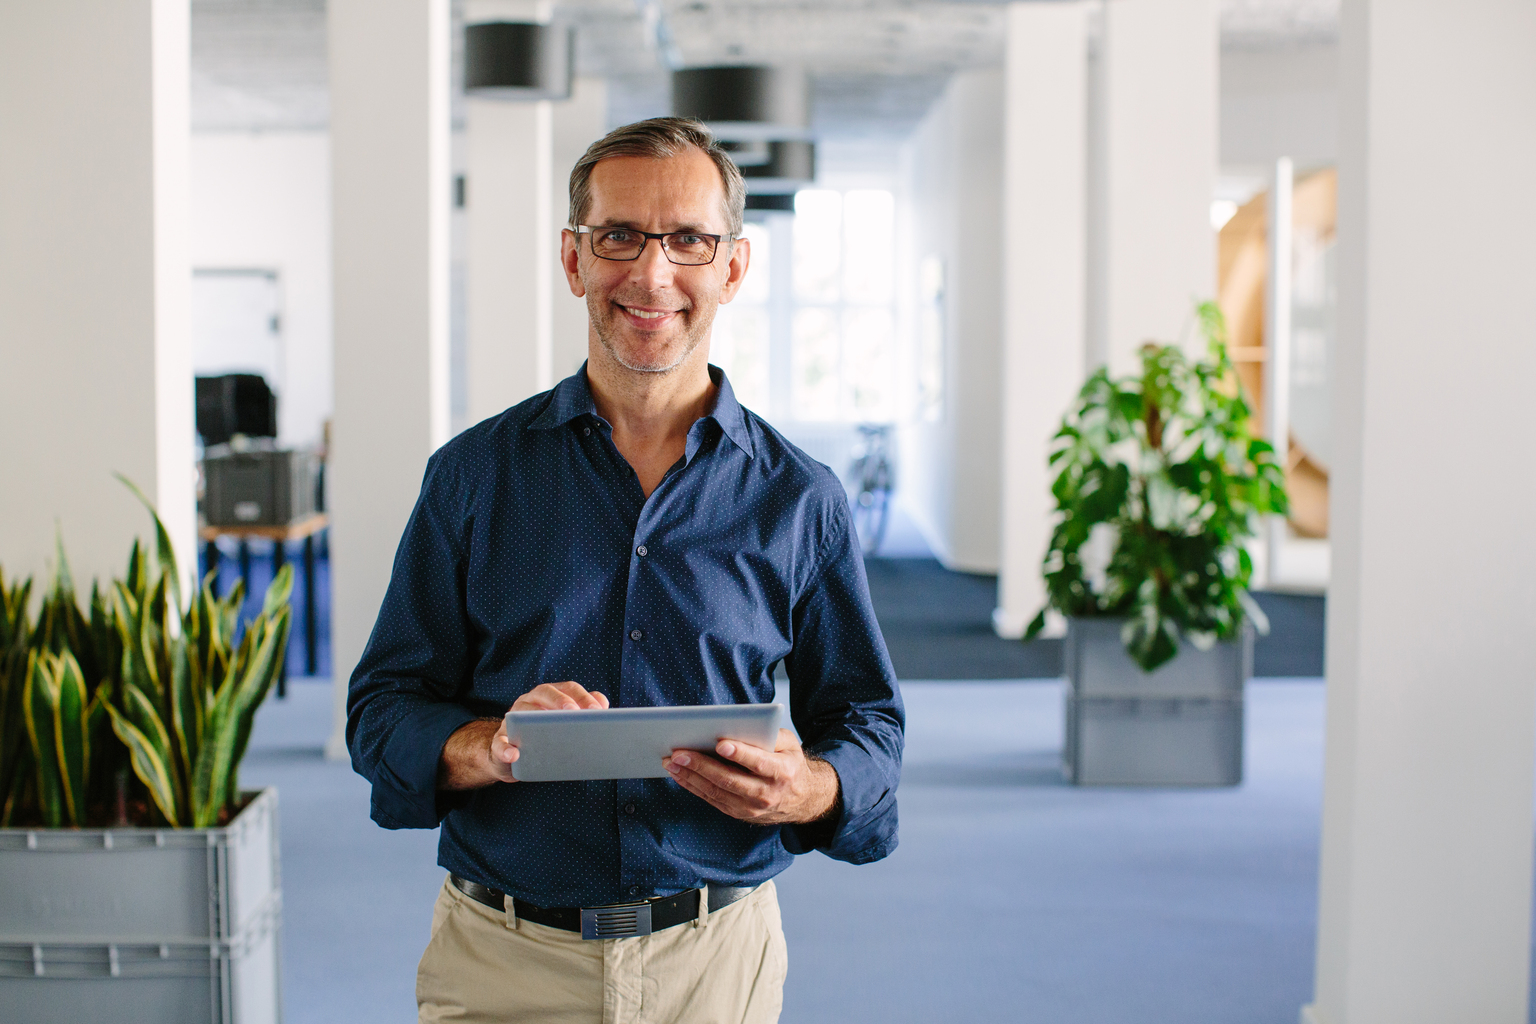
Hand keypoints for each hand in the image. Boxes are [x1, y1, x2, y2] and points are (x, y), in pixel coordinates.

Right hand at [437, 681, 607, 789]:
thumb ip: (583, 716)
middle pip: (546, 692)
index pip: (569, 688)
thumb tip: (604, 708)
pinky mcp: (499, 741)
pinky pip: (500, 744)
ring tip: (548, 727)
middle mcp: (530, 701)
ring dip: (533, 717)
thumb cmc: (546, 739)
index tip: (598, 710)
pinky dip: (506, 749)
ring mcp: (512, 720)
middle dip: (561, 701)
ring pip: (520, 712)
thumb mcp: (564, 727)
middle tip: (575, 713)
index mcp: (550, 696)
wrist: (512, 756)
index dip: (584, 697)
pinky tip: (514, 754)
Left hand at [662, 729, 840, 825]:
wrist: (801, 799)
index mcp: (782, 772)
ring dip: (690, 777)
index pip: (759, 763)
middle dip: (701, 765)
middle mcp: (767, 793)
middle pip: (729, 780)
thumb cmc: (790, 763)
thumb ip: (769, 736)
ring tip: (671, 762)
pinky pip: (712, 800)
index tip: (720, 743)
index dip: (740, 754)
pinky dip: (693, 787)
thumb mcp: (789, 745)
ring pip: (716, 792)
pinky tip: (679, 774)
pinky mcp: (739, 814)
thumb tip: (739, 726)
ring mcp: (751, 808)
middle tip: (679, 752)